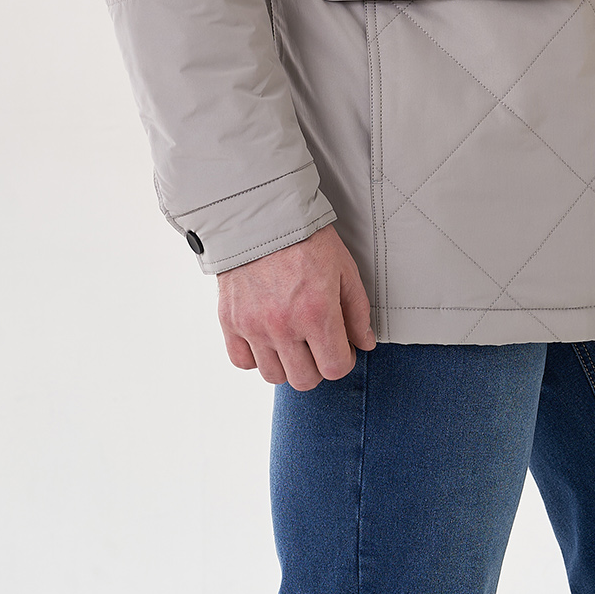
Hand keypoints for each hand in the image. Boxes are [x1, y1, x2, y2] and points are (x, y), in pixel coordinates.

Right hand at [217, 222, 375, 389]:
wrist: (262, 213)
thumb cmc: (306, 238)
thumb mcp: (343, 268)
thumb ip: (357, 310)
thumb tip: (364, 343)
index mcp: (317, 312)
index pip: (335, 368)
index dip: (344, 360)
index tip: (342, 346)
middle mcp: (283, 325)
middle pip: (304, 380)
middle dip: (317, 365)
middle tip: (318, 343)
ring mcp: (253, 325)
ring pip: (273, 376)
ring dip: (287, 364)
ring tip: (292, 338)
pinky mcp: (230, 320)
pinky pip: (242, 361)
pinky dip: (255, 356)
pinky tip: (266, 337)